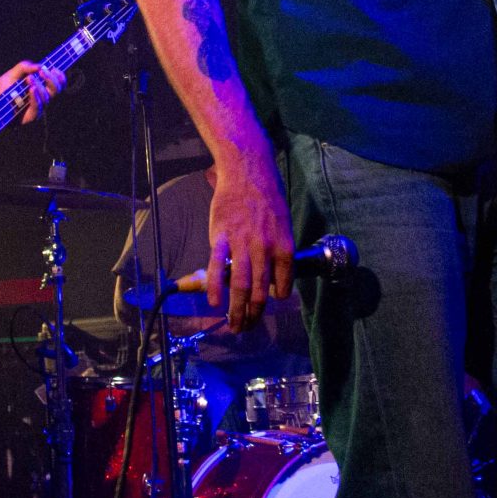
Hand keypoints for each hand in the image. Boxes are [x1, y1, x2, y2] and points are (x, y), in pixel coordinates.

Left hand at [0, 61, 65, 122]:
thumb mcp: (11, 74)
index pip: (56, 83)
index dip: (60, 77)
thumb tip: (39, 66)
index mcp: (39, 87)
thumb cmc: (0, 90)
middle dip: (52, 79)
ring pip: (47, 97)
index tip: (55, 68)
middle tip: (42, 71)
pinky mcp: (30, 117)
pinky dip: (36, 97)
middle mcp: (40, 98)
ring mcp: (36, 108)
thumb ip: (23, 67)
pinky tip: (31, 89)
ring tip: (30, 79)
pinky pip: (38, 107)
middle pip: (56, 90)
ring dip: (41, 86)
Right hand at [205, 155, 293, 331]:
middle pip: (261, 291)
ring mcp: (242, 243)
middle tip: (247, 327)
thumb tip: (274, 274)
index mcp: (284, 246)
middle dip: (254, 314)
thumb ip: (278, 249)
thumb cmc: (267, 195)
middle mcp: (265, 248)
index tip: (268, 302)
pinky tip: (213, 301)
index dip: (276, 296)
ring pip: (240, 285)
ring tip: (233, 324)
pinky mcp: (221, 236)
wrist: (247, 170)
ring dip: (237, 309)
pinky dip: (215, 287)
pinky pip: (217, 267)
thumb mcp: (283, 222)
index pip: (283, 283)